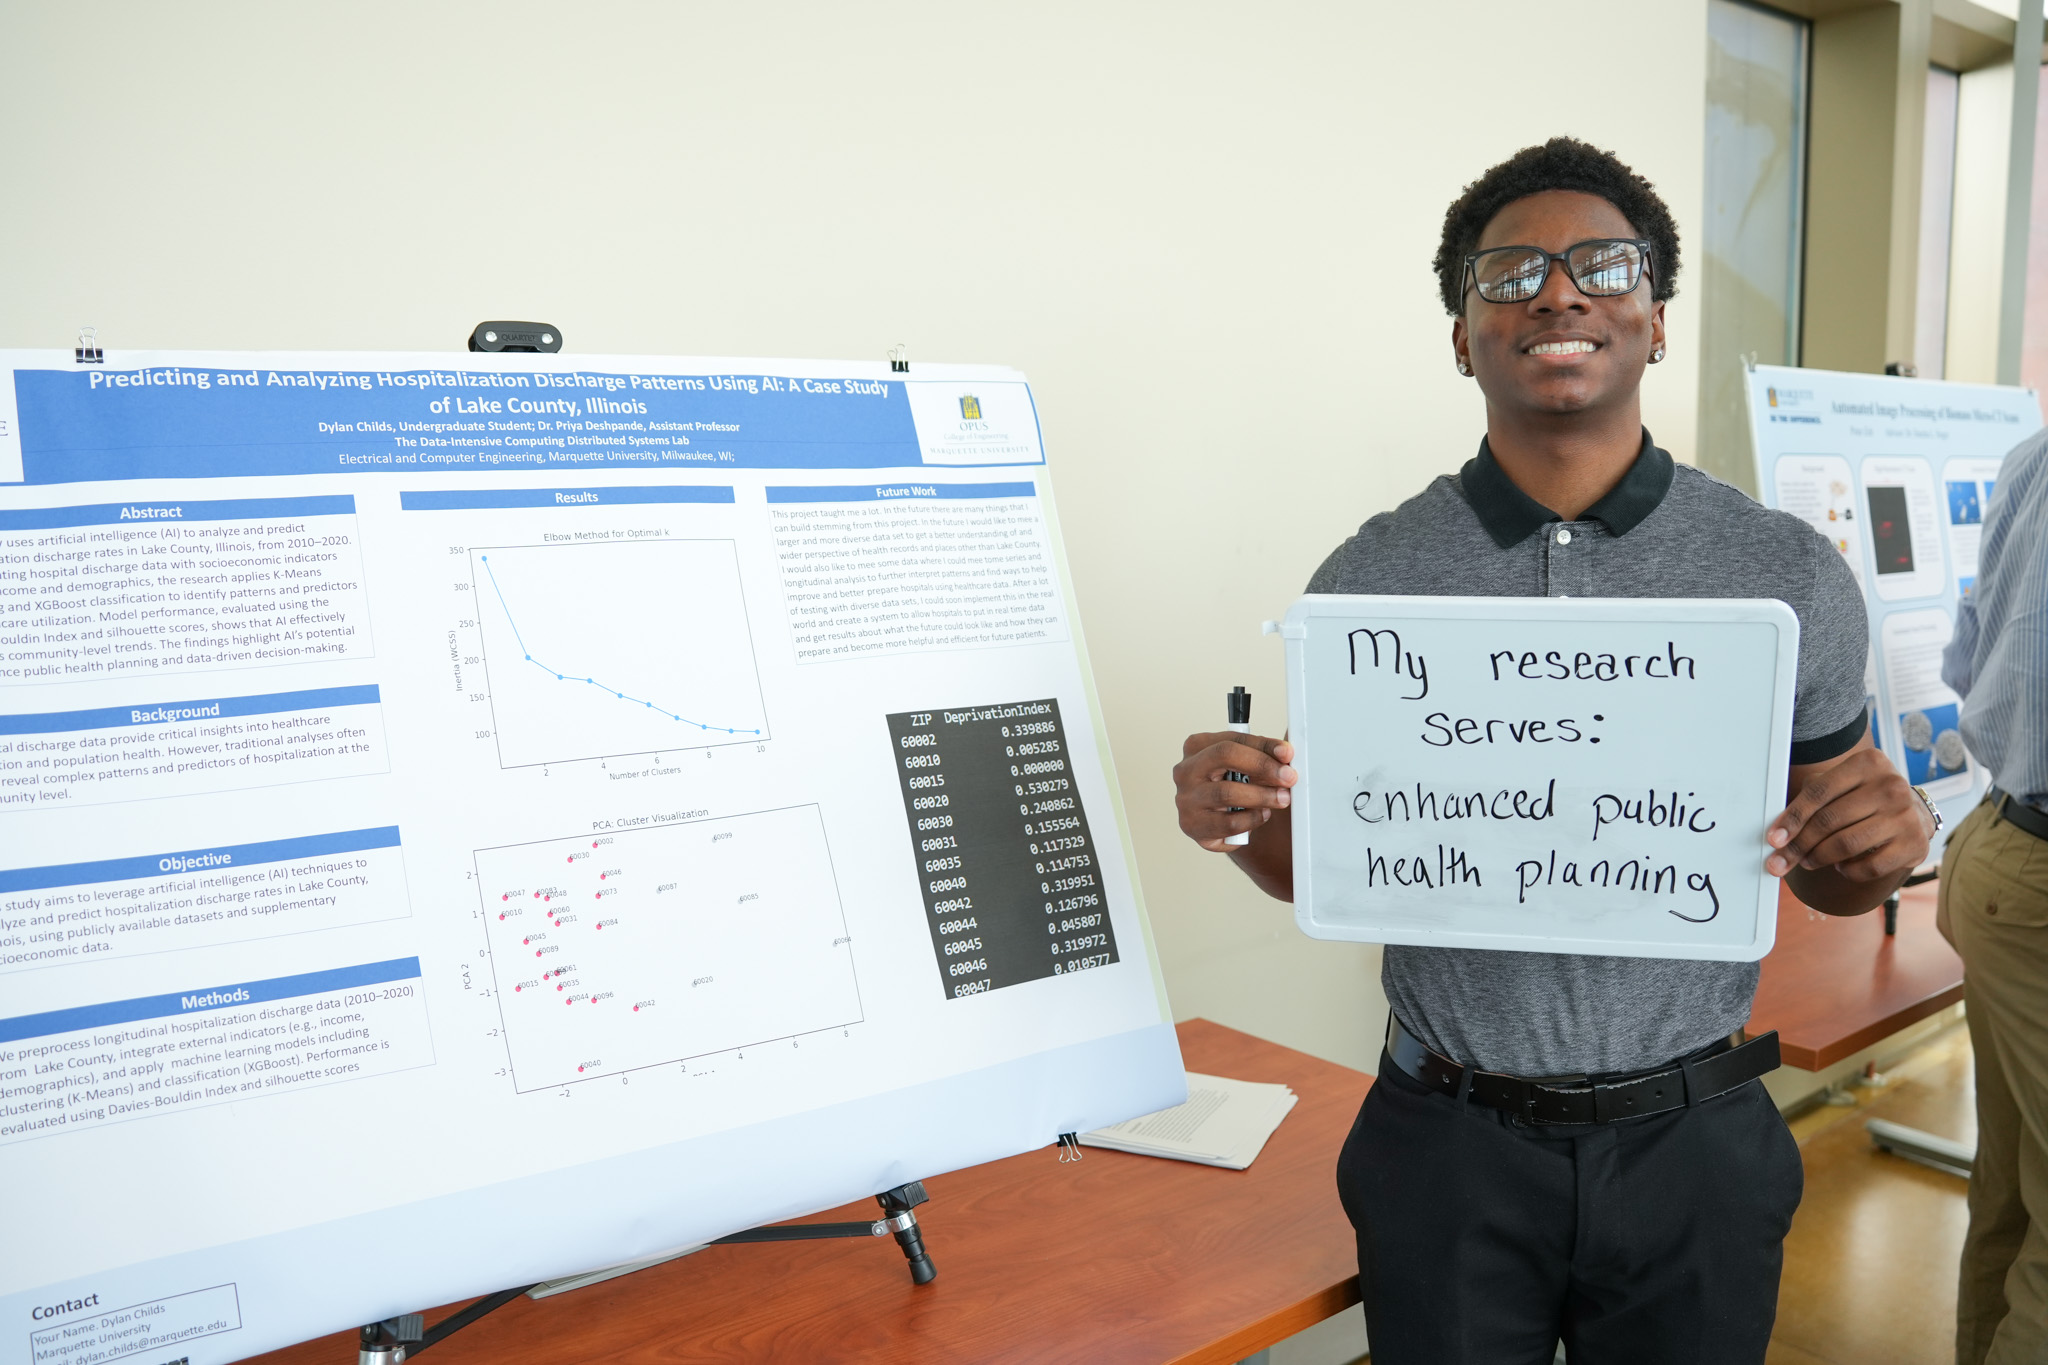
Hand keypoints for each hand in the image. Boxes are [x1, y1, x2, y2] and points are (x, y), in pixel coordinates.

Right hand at [1173, 732, 1296, 852]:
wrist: (1215, 821)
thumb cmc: (1228, 786)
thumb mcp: (1242, 764)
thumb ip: (1262, 755)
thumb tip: (1285, 754)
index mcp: (1196, 747)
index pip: (1232, 739)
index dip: (1263, 746)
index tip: (1287, 753)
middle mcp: (1186, 771)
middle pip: (1225, 757)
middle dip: (1263, 766)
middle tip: (1288, 777)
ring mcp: (1186, 800)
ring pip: (1227, 793)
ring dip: (1262, 796)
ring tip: (1280, 798)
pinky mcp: (1192, 826)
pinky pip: (1228, 824)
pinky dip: (1251, 819)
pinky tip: (1261, 815)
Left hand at [1765, 746, 1931, 882]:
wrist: (1913, 813)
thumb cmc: (1864, 798)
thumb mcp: (1843, 784)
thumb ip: (1812, 797)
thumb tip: (1778, 831)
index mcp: (1868, 763)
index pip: (1819, 793)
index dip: (1792, 818)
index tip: (1774, 839)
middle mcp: (1890, 786)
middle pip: (1829, 820)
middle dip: (1799, 844)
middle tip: (1781, 860)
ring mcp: (1905, 816)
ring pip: (1846, 845)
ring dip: (1819, 858)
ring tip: (1808, 860)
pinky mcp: (1914, 844)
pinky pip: (1869, 866)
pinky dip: (1848, 870)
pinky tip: (1840, 865)